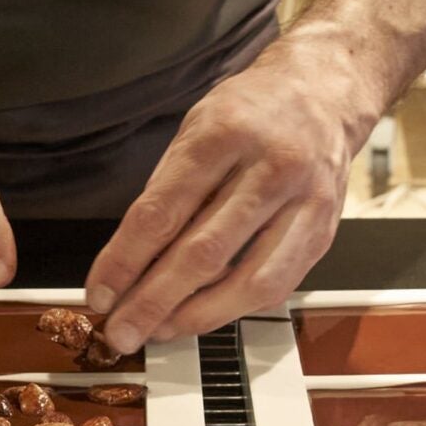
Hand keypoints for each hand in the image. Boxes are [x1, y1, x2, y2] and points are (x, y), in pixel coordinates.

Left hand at [85, 39, 375, 352]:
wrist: (323, 94)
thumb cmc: (252, 111)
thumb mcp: (196, 127)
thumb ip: (167, 188)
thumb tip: (129, 258)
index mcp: (225, 135)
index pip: (163, 211)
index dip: (125, 260)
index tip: (101, 291)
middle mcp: (270, 169)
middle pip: (204, 252)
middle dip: (154, 301)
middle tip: (122, 330)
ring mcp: (304, 204)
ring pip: (248, 280)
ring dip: (196, 317)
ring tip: (160, 330)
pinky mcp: (324, 232)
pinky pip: (277, 286)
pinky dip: (236, 308)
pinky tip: (205, 314)